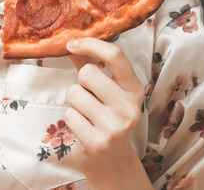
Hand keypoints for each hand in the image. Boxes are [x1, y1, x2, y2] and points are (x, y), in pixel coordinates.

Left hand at [64, 38, 151, 189]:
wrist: (111, 161)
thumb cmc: (105, 119)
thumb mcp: (105, 92)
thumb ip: (90, 65)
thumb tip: (72, 43)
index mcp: (134, 90)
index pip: (115, 55)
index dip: (90, 44)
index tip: (72, 44)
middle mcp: (129, 107)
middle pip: (87, 73)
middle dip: (80, 84)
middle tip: (89, 100)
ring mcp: (115, 126)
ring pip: (74, 93)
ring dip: (74, 103)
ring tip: (86, 116)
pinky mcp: (98, 141)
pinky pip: (69, 115)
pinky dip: (70, 120)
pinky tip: (83, 129)